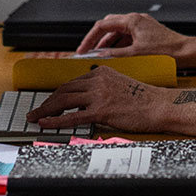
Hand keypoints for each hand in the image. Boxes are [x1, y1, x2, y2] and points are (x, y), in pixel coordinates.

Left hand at [27, 67, 169, 133]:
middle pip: (64, 90)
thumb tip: (86, 103)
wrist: (160, 106)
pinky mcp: (101, 110)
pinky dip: (55, 120)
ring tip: (35, 117)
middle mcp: (97, 80)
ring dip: (46, 110)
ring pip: (64, 100)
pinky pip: (73, 116)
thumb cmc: (144, 100)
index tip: (48, 102)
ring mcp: (99, 95)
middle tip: (35, 110)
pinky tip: (46, 123)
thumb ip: (102, 90)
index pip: (72, 83)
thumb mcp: (119, 86)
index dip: (57, 94)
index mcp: (101, 72)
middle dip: (47, 101)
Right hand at [73, 11, 186, 56]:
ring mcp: (142, 26)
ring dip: (108, 44)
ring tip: (100, 56)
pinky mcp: (147, 34)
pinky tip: (116, 56)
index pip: (103, 26)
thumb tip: (99, 56)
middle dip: (97, 39)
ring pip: (118, 33)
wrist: (186, 53)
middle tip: (88, 51)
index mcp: (132, 20)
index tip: (82, 49)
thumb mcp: (136, 54)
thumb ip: (115, 54)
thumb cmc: (167, 51)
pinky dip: (119, 46)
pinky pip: (127, 38)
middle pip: (109, 26)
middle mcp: (136, 20)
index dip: (90, 38)